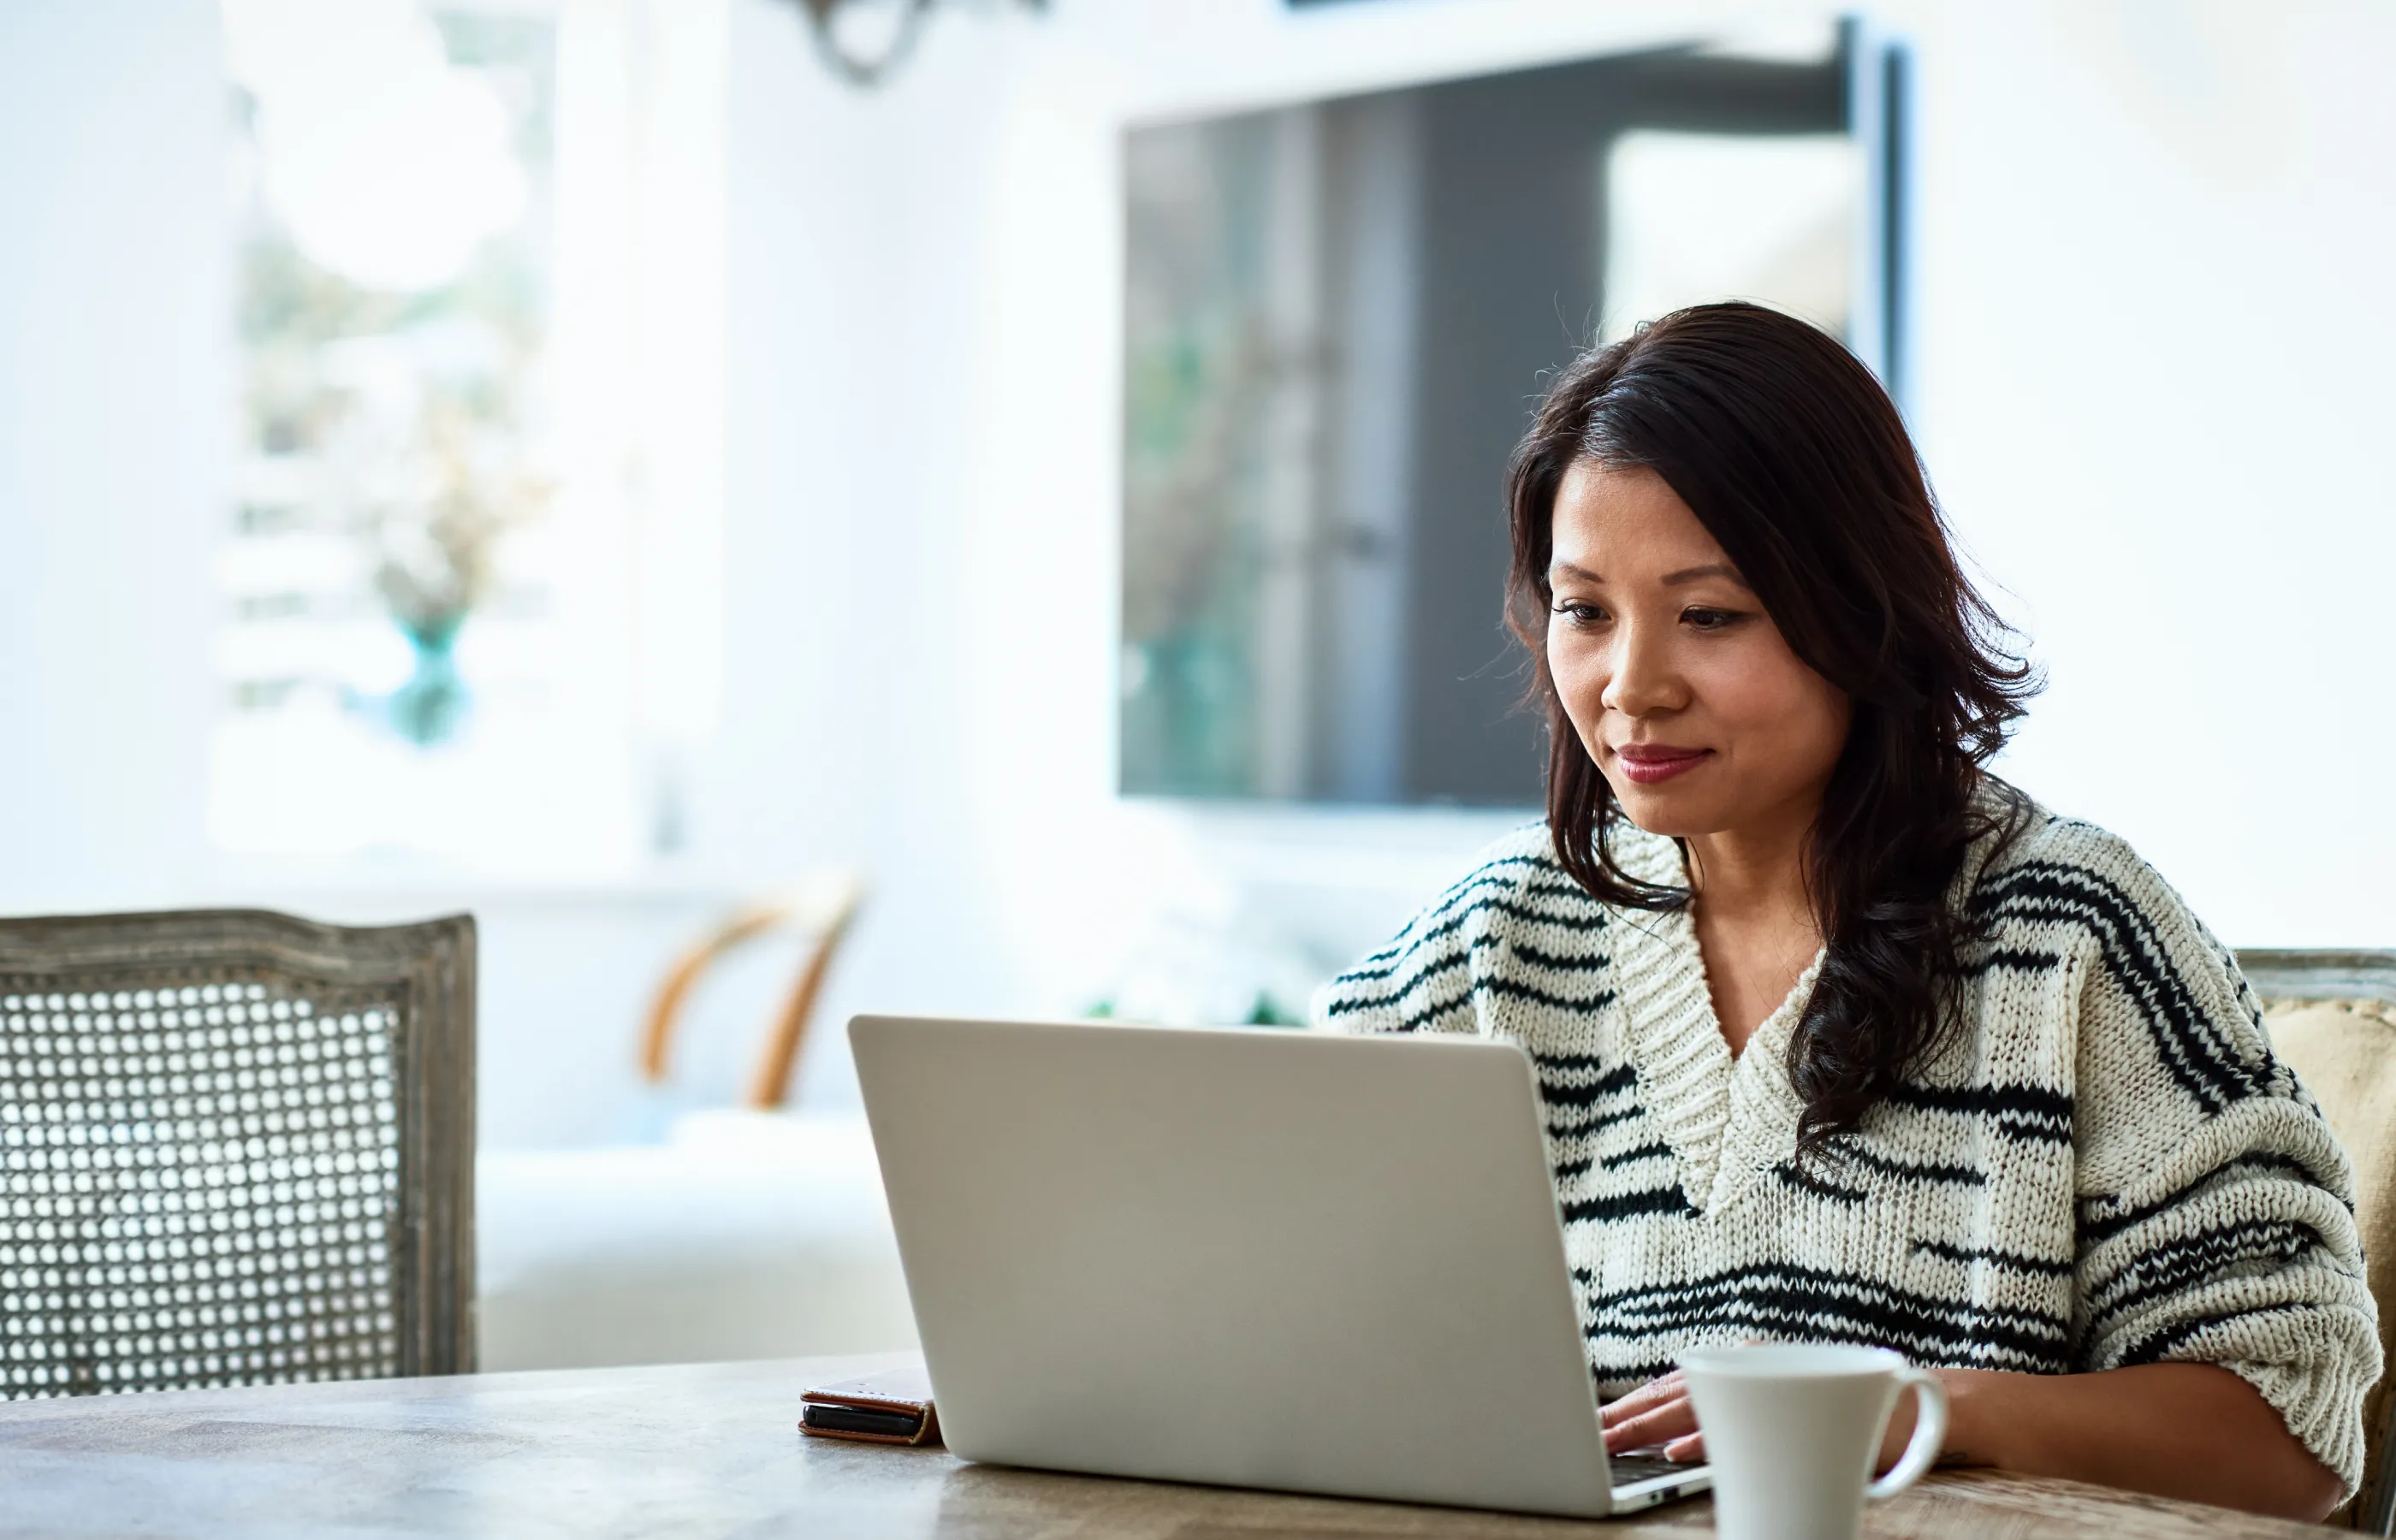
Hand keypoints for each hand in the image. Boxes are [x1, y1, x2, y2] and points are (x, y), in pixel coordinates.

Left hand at [1599, 1369, 1933, 1469]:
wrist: (1925, 1409)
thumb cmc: (1846, 1420)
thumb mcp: (1779, 1418)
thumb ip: (1730, 1423)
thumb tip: (1669, 1444)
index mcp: (1744, 1362)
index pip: (1673, 1386)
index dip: (1630, 1407)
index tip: (1595, 1426)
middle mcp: (1754, 1362)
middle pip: (1675, 1394)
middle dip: (1625, 1419)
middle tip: (1588, 1438)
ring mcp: (1777, 1382)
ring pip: (1699, 1409)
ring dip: (1648, 1430)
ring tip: (1611, 1444)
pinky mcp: (1802, 1411)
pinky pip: (1744, 1429)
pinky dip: (1704, 1443)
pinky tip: (1674, 1455)